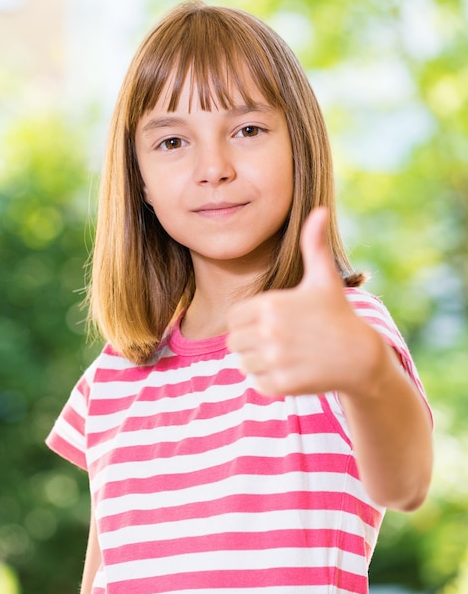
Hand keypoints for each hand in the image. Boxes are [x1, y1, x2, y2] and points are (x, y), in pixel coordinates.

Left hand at [226, 207, 377, 395]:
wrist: (361, 356)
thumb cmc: (338, 314)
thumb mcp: (324, 278)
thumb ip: (313, 245)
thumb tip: (319, 210)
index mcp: (271, 305)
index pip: (234, 318)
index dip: (248, 321)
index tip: (270, 323)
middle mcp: (270, 332)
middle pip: (233, 342)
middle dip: (249, 342)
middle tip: (274, 341)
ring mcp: (276, 360)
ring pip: (242, 364)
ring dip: (256, 362)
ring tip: (281, 356)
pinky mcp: (282, 384)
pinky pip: (256, 383)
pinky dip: (267, 380)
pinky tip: (288, 371)